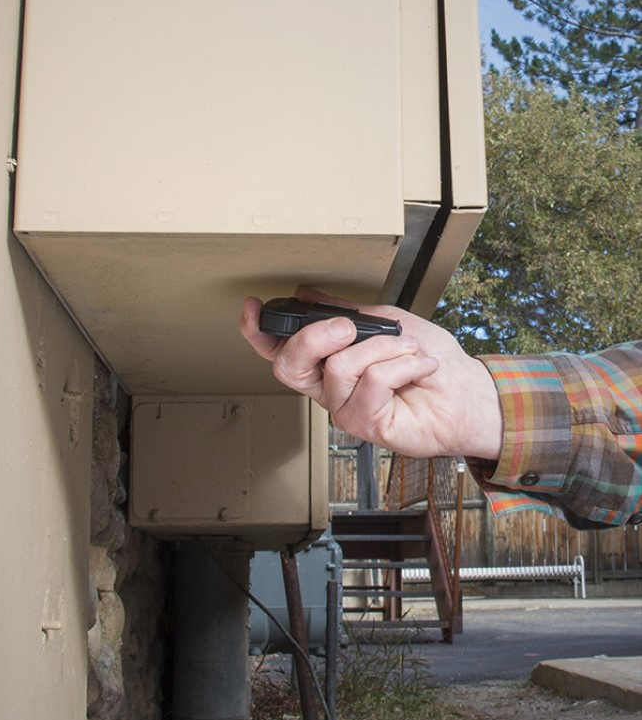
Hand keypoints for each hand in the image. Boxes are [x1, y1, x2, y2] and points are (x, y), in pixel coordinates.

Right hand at [240, 287, 502, 459]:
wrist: (466, 390)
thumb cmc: (430, 359)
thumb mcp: (385, 322)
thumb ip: (345, 311)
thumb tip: (307, 294)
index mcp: (328, 362)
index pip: (280, 352)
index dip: (259, 333)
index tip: (254, 307)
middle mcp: (330, 388)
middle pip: (289, 366)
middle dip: (315, 337)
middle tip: (348, 327)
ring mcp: (346, 409)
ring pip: (339, 368)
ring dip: (382, 348)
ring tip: (409, 349)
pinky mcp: (367, 425)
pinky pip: (371, 384)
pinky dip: (401, 365)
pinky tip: (419, 366)